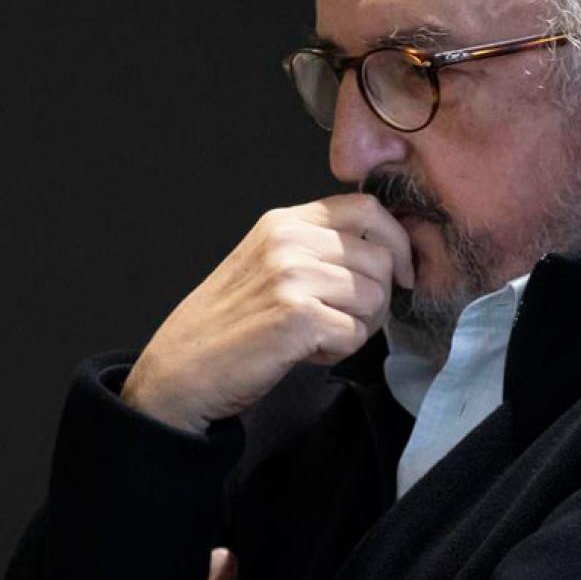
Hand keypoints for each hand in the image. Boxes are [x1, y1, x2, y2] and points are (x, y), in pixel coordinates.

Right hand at [121, 193, 413, 431]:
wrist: (181, 370)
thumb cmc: (229, 325)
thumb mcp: (268, 265)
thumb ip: (317, 249)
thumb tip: (390, 253)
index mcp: (283, 222)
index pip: (367, 209)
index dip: (397, 242)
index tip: (399, 273)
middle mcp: (287, 241)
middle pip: (380, 258)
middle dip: (376, 299)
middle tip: (341, 321)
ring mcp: (290, 276)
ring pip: (374, 298)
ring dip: (355, 328)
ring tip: (315, 337)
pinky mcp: (296, 316)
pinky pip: (355, 333)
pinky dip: (338, 351)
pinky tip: (305, 352)